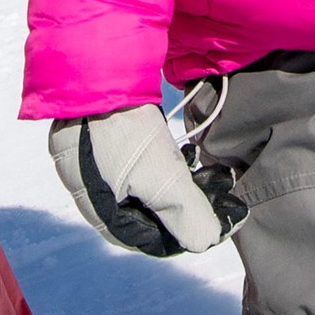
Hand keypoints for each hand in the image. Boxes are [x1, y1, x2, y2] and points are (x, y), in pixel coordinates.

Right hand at [49, 102, 241, 255]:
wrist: (92, 73)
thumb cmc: (123, 130)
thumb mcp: (161, 177)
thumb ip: (188, 214)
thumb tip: (207, 241)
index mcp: (103, 214)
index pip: (153, 241)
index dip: (189, 233)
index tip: (222, 219)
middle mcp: (95, 196)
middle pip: (151, 215)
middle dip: (189, 204)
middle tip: (221, 188)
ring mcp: (94, 169)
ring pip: (147, 188)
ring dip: (180, 182)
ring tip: (206, 166)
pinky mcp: (99, 144)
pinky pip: (138, 166)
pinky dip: (164, 164)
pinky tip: (185, 151)